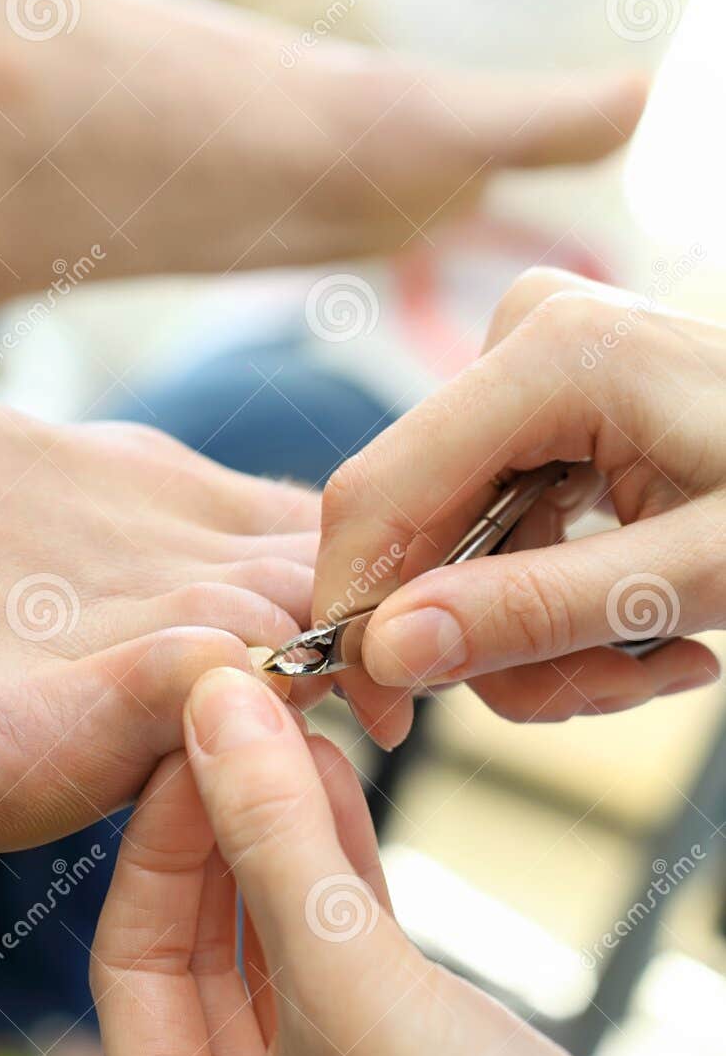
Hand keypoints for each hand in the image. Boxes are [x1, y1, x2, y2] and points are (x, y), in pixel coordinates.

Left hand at [93, 666, 725, 1055]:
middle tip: (244, 722)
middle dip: (225, 827)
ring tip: (298, 736)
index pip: (135, 961)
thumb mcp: (353, 996)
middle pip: (205, 944)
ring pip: (283, 941)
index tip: (196, 736)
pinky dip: (346, 868)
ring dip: (287, 836)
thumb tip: (215, 706)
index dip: (159, 839)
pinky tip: (343, 791)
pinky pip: (353, 952)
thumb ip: (277, 846)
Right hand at [313, 268, 723, 745]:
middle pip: (424, 526)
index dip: (364, 614)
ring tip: (658, 662)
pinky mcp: (553, 400)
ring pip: (464, 542)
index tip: (388, 719)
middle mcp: (524, 337)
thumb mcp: (695, 576)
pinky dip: (561, 595)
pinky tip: (647, 621)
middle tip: (608, 690)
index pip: (382, 493)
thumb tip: (389, 653)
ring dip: (542, 633)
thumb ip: (536, 614)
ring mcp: (537, 362)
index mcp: (550, 353)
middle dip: (497, 637)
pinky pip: (504, 523)